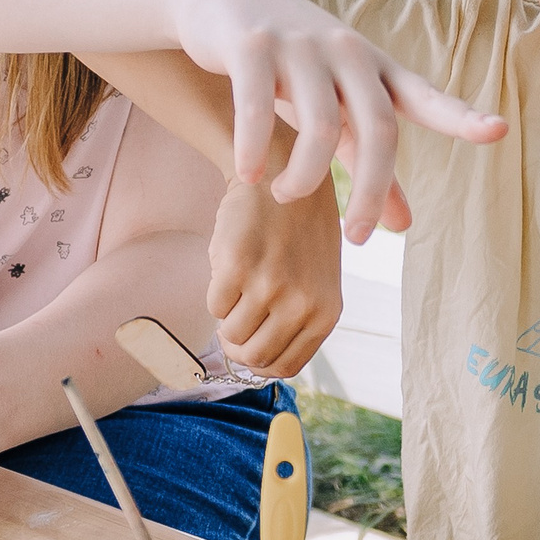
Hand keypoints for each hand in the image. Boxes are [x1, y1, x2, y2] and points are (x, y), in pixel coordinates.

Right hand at [172, 0, 505, 239]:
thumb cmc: (288, 62)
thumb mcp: (333, 108)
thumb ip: (368, 163)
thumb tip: (406, 226)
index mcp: (374, 68)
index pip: (424, 97)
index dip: (460, 116)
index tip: (498, 131)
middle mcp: (346, 51)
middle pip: (379, 127)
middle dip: (373, 190)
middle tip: (359, 238)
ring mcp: (300, 45)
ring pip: (321, 124)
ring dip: (304, 175)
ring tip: (285, 196)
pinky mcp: (252, 45)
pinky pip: (258, 105)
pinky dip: (255, 147)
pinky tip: (248, 177)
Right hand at [209, 178, 345, 377]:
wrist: (282, 173)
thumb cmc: (297, 229)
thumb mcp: (316, 280)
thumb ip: (297, 321)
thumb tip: (256, 361)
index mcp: (325, 312)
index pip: (285, 367)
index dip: (259, 361)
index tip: (248, 344)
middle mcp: (301, 303)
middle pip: (254, 357)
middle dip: (237, 345)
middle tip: (233, 320)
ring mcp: (269, 285)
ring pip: (230, 334)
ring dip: (227, 315)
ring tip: (238, 285)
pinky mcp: (237, 266)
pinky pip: (214, 305)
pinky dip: (216, 292)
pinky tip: (230, 266)